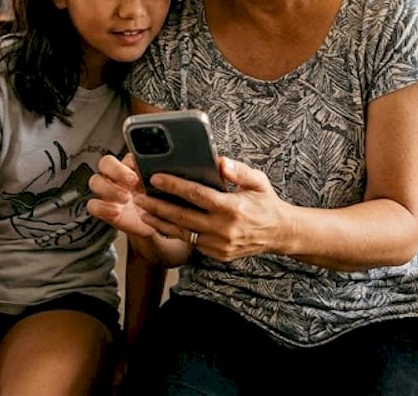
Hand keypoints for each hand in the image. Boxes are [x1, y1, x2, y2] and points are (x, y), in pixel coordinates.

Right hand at [87, 154, 157, 237]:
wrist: (153, 227)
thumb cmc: (157, 205)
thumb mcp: (162, 191)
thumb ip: (161, 179)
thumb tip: (166, 169)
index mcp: (132, 169)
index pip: (125, 156)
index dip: (132, 161)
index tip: (142, 170)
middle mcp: (117, 177)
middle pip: (105, 163)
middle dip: (117, 170)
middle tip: (132, 180)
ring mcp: (107, 192)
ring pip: (96, 181)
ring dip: (110, 188)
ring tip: (125, 198)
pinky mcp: (102, 209)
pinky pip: (92, 204)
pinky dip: (102, 208)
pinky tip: (115, 212)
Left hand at [137, 157, 288, 261]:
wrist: (278, 233)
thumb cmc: (265, 202)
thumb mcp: (258, 181)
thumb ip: (238, 170)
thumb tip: (219, 162)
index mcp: (232, 207)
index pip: (196, 195)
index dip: (174, 186)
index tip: (156, 178)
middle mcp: (224, 229)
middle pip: (182, 216)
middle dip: (157, 206)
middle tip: (139, 197)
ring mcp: (219, 245)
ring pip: (182, 233)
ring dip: (160, 223)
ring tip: (143, 213)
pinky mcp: (217, 255)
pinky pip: (192, 243)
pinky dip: (175, 233)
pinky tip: (163, 224)